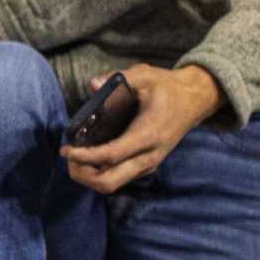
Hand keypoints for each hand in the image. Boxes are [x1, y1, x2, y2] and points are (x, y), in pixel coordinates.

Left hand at [63, 63, 221, 192]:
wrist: (194, 101)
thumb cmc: (167, 88)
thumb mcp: (144, 75)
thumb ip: (119, 77)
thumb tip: (93, 85)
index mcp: (147, 135)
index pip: (110, 156)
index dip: (84, 156)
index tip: (66, 150)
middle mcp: (149, 156)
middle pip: (109, 182)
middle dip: (83, 174)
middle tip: (67, 157)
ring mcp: (148, 163)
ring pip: (113, 184)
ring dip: (89, 176)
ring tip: (74, 157)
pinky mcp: (146, 165)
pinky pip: (120, 177)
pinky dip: (99, 172)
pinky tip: (88, 156)